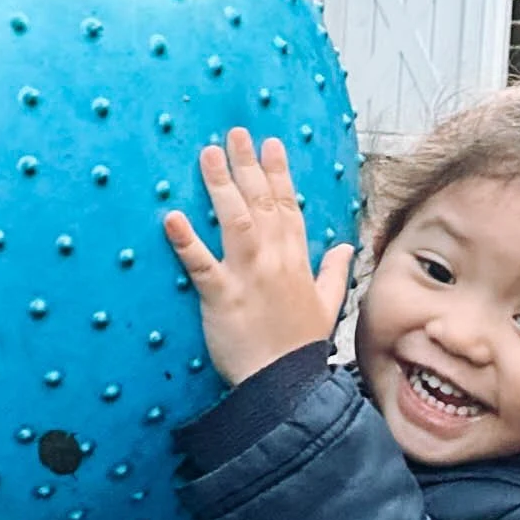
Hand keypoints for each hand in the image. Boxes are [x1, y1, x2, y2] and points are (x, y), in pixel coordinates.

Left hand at [162, 128, 355, 386]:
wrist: (285, 385)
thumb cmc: (300, 349)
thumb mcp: (326, 306)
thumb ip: (335, 272)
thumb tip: (348, 247)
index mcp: (297, 260)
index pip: (288, 206)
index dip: (278, 173)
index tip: (270, 144)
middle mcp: (274, 260)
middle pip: (261, 202)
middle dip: (247, 165)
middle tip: (234, 133)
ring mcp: (248, 276)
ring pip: (235, 220)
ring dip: (220, 186)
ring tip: (207, 156)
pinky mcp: (222, 297)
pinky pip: (201, 264)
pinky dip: (186, 241)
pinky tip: (171, 218)